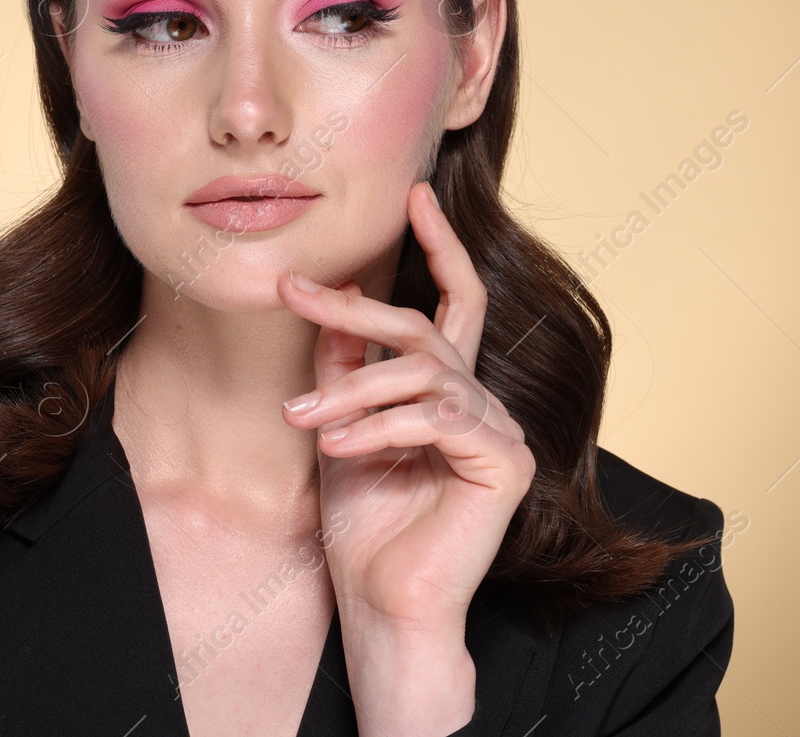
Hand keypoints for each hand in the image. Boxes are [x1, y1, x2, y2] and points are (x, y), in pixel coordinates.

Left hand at [277, 181, 536, 636]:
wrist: (384, 604)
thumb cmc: (365, 526)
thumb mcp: (341, 429)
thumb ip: (344, 367)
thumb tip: (325, 301)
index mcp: (449, 391)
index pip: (454, 302)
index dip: (440, 246)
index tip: (413, 195)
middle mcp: (482, 402)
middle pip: (426, 326)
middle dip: (356, 305)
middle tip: (294, 291)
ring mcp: (500, 430)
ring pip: (423, 371)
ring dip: (351, 390)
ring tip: (302, 420)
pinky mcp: (506, 462)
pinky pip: (435, 418)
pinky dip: (379, 429)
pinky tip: (339, 449)